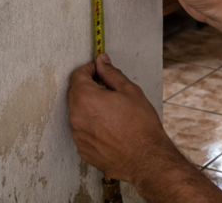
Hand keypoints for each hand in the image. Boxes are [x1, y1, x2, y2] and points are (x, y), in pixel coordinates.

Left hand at [67, 54, 185, 184]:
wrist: (146, 159)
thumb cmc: (141, 127)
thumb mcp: (130, 91)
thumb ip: (111, 74)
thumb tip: (102, 62)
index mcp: (86, 98)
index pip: (78, 75)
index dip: (89, 69)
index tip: (98, 70)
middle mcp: (77, 117)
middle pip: (75, 93)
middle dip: (88, 87)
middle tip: (107, 90)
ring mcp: (78, 135)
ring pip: (78, 112)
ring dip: (89, 107)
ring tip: (112, 112)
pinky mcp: (83, 149)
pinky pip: (82, 130)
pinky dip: (91, 125)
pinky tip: (109, 127)